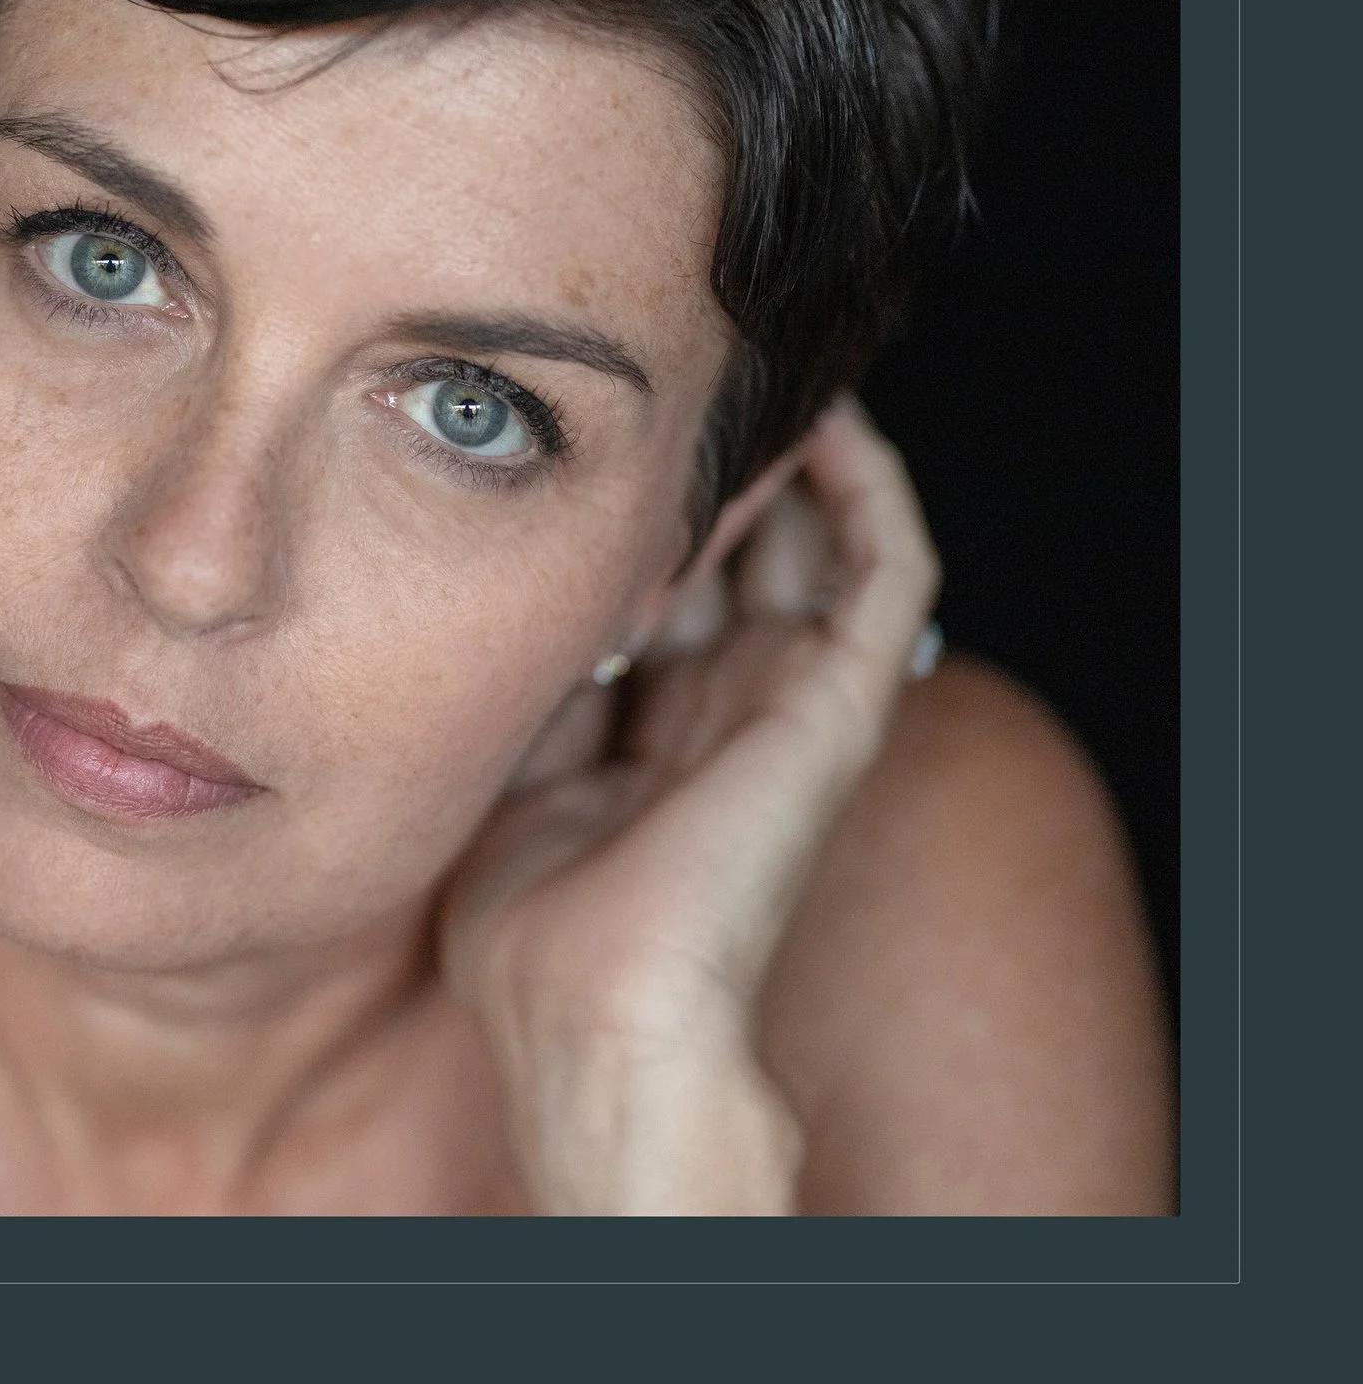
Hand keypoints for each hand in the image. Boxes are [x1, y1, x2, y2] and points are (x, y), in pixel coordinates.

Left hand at [439, 398, 940, 1213]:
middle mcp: (732, 706)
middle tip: (669, 369)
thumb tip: (494, 583)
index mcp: (659, 730)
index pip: (669, 587)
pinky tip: (822, 419)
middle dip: (705, 465)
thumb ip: (525, 683)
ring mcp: (793, 703)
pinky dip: (867, 485)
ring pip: (816, 539)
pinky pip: (889, 567)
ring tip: (746, 368)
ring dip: (783, 455)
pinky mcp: (842, 704)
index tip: (586, 431)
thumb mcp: (504, 775)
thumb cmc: (534, 934)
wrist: (594, 1014)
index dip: (637, 508)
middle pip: (741, 550)